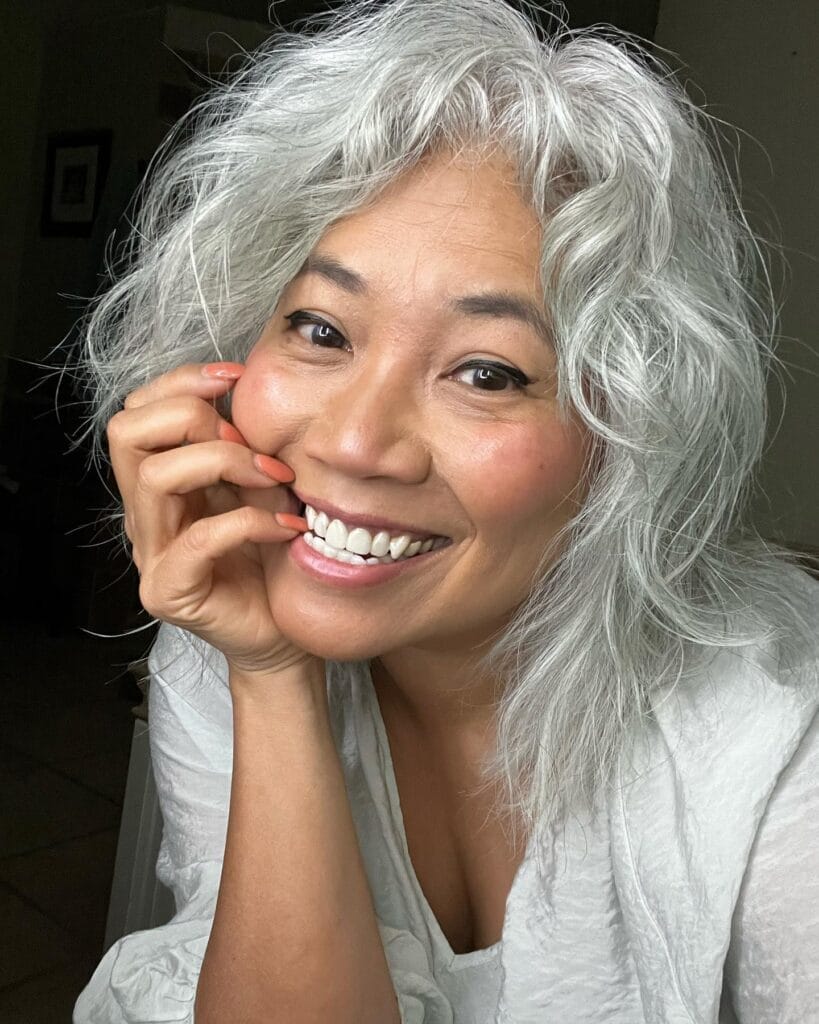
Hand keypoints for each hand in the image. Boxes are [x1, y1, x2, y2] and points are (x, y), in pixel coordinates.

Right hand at [107, 361, 312, 675]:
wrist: (283, 634)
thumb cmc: (273, 558)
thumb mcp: (261, 487)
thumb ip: (244, 447)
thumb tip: (247, 391)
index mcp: (160, 481)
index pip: (138, 410)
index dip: (182, 382)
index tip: (238, 377)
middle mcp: (144, 513)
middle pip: (127, 432)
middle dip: (195, 417)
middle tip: (253, 444)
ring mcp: (151, 554)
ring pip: (155, 476)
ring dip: (225, 462)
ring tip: (276, 480)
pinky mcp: (170, 592)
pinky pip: (198, 539)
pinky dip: (250, 521)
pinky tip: (287, 528)